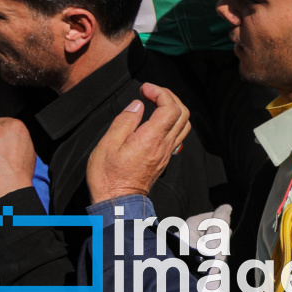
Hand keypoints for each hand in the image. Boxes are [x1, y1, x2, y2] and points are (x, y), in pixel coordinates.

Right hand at [86, 83, 190, 202]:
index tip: (145, 88)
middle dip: (170, 96)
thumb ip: (125, 121)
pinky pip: (178, 135)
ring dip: (174, 109)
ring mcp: (167, 152)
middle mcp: (164, 145)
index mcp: (151, 139)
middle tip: (152, 91)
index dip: (161, 92)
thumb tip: (137, 105)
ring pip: (184, 125)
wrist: (118, 202)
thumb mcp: (108, 145)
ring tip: (157, 102)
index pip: (170, 108)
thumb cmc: (108, 176)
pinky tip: (158, 121)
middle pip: (183, 113)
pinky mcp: (165, 158)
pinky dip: (173, 121)